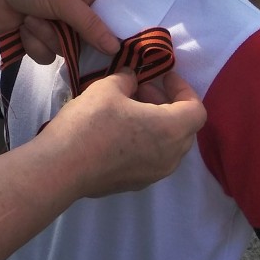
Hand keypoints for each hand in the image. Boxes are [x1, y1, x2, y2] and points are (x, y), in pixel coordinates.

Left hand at [0, 0, 119, 60]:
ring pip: (65, 49)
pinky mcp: (35, 38)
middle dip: (69, 35)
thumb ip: (91, 25)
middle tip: (58, 24)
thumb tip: (118, 48)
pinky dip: (32, 42)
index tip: (120, 50)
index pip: (111, 15)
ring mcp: (54, 25)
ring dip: (46, 36)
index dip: (115, 32)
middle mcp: (72, 9)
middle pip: (88, 39)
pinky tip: (21, 27)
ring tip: (30, 18)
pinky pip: (45, 55)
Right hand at [44, 69, 205, 197]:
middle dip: (167, 104)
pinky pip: (152, 158)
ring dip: (156, 123)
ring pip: (168, 145)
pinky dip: (145, 140)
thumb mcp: (107, 88)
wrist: (63, 166)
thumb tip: (132, 78)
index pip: (196, 109)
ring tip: (127, 108)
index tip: (163, 76)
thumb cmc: (91, 122)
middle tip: (140, 88)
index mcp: (171, 130)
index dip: (183, 88)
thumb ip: (126, 79)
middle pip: (184, 127)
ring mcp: (155, 174)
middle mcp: (171, 156)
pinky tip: (116, 130)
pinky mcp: (137, 183)